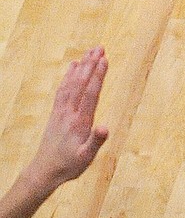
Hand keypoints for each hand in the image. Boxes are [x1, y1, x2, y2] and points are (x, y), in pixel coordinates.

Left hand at [26, 48, 108, 195]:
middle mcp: (70, 112)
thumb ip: (96, 142)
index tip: (105, 59)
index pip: (91, 94)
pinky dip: (68, 76)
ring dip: (82, 66)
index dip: (98, 76)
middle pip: (81, 83)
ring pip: (72, 83)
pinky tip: (73, 66)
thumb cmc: (69, 165)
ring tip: (91, 51)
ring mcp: (61, 111)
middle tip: (100, 47)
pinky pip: (63, 89)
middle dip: (91, 64)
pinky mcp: (56, 112)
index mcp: (79, 122)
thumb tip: (105, 127)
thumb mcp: (86, 158)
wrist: (45, 170)